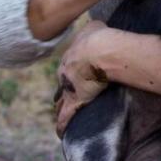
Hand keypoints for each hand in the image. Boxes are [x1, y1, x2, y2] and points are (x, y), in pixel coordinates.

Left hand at [54, 20, 110, 136]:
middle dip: (63, 92)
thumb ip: (93, 30)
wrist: (99, 50)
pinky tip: (60, 133)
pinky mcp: (75, 102)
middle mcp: (64, 74)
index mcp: (69, 58)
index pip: (67, 69)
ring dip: (60, 109)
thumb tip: (97, 29)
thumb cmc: (99, 37)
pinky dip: (62, 125)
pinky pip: (65, 117)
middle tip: (66, 99)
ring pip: (60, 103)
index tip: (74, 79)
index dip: (71, 75)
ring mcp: (68, 89)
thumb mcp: (93, 27)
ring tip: (60, 117)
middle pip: (61, 87)